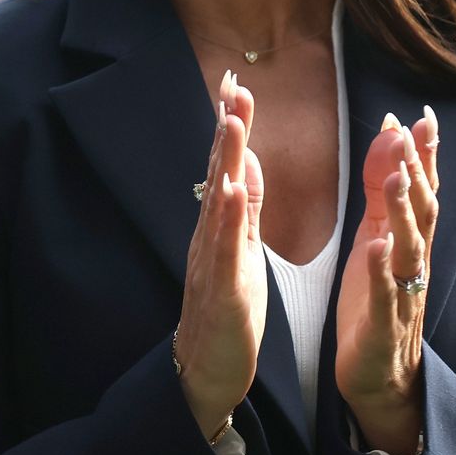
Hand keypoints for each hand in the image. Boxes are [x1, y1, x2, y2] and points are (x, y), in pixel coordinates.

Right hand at [175, 71, 265, 441]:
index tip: (238, 84)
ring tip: (232, 121)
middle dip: (227, 128)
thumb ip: (246, 209)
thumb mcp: (242, 252)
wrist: (207, 371)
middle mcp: (210, 235)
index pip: (228, 166)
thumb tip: (249, 162)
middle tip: (233, 85)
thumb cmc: (227, 313)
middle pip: (220, 172)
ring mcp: (212, 260)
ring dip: (225, 160)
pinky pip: (225, 248)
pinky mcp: (223, 289)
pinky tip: (234, 190)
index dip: (233, 125)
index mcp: (221, 226)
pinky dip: (229, 218)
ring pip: (219, 202)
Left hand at [334, 106, 439, 454]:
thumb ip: (381, 192)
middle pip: (422, 213)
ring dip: (403, 212)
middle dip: (417, 173)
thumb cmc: (376, 302)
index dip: (424, 156)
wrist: (377, 376)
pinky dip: (384, 271)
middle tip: (410, 133)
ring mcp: (402, 296)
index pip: (421, 192)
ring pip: (409, 249)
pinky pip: (388, 296)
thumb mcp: (375, 238)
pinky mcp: (383, 327)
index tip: (422, 115)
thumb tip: (392, 137)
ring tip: (395, 177)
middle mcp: (413, 265)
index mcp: (408, 243)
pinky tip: (378, 247)